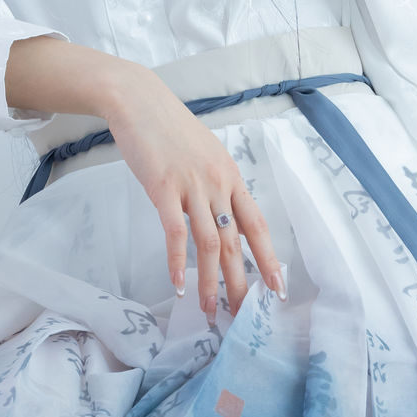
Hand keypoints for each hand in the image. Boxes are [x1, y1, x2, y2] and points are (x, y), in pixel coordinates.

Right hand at [102, 61, 285, 316]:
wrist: (139, 101)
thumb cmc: (170, 130)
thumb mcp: (205, 155)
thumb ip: (216, 185)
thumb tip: (222, 217)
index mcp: (232, 177)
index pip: (257, 226)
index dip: (269, 259)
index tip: (278, 289)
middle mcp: (219, 184)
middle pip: (236, 243)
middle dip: (242, 283)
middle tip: (244, 315)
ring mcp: (192, 186)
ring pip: (209, 244)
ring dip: (211, 282)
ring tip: (211, 311)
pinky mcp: (163, 188)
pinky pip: (176, 232)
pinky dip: (178, 262)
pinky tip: (177, 285)